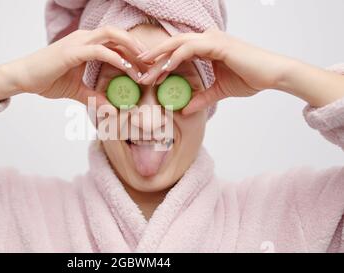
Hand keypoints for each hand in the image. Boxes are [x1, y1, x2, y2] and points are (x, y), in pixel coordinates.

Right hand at [6, 26, 144, 105]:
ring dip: (131, 49)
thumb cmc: (46, 80)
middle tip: (152, 65)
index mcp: (86, 43)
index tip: (147, 68)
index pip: (115, 41)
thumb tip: (111, 110)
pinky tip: (128, 70)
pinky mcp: (72, 51)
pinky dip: (116, 58)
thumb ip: (94, 97)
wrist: (23, 78)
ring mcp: (78, 41)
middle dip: (137, 47)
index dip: (133, 52)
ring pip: (112, 36)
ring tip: (145, 66)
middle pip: (118, 34)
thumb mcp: (76, 91)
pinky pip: (100, 50)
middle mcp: (84, 38)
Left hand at [138, 28, 296, 114]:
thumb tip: (185, 110)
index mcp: (207, 46)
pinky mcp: (217, 43)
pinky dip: (174, 58)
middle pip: (173, 45)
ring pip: (177, 45)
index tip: (148, 75)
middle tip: (138, 70)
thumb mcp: (219, 92)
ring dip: (160, 59)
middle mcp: (207, 39)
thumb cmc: (250, 78)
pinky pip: (189, 49)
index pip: (178, 51)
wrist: (272, 74)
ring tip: (146, 73)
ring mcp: (211, 39)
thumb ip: (202, 98)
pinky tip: (164, 69)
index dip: (162, 62)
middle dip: (154, 58)